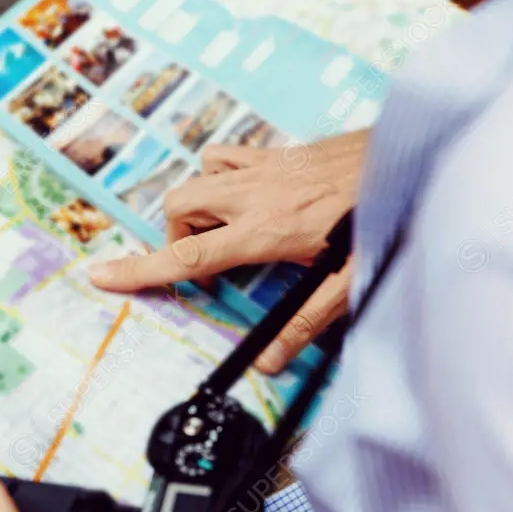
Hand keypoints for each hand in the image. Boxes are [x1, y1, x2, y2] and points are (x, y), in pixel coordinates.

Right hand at [88, 130, 368, 372]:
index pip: (187, 256)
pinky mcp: (277, 151)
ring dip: (199, 206)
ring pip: (197, 178)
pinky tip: (247, 193)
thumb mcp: (348, 282)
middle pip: (178, 208)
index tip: (101, 274)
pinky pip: (226, 154)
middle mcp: (252, 194)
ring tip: (227, 230)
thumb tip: (268, 360)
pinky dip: (221, 174)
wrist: (412, 157)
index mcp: (262, 232)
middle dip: (177, 236)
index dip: (139, 270)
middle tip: (209, 263)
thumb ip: (304, 322)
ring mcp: (262, 166)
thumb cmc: (382, 218)